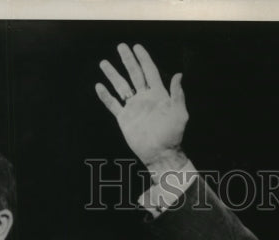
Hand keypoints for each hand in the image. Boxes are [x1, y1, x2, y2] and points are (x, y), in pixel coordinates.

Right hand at [96, 43, 188, 170]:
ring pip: (121, 87)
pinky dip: (106, 96)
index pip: (150, 72)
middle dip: (128, 60)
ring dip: (113, 75)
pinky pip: (113, 105)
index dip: (144, 59)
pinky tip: (99, 86)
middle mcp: (145, 98)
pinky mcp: (125, 119)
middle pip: (134, 74)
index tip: (137, 47)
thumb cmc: (173, 135)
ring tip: (104, 62)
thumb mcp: (179, 114)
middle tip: (121, 46)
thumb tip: (178, 75)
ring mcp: (134, 108)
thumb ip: (177, 95)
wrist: (160, 154)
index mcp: (158, 95)